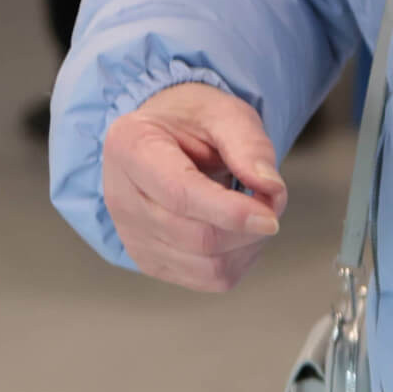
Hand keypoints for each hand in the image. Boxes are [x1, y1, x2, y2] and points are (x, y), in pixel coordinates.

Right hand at [99, 82, 286, 291]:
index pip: (181, 195)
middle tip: (270, 200)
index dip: (232, 212)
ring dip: (248, 245)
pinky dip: (238, 260)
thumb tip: (270, 189)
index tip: (271, 217)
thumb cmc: (193, 123)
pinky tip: (237, 231)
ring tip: (252, 210)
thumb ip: (249, 145)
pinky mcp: (151, 262)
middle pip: (198, 237)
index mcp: (130, 147)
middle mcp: (121, 197)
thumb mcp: (224, 113)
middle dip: (249, 227)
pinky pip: (210, 279)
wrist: (167, 139)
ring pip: (208, 266)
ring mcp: (132, 235)